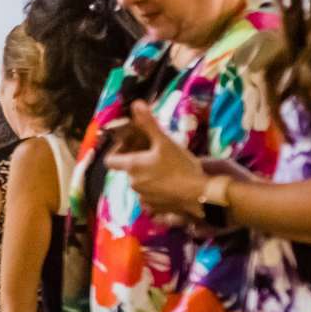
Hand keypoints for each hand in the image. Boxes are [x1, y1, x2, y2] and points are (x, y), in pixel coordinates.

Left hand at [104, 103, 206, 218]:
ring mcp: (143, 198)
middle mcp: (133, 183)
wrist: (200, 194)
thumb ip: (149, 123)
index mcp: (132, 167)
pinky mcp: (155, 208)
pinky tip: (169, 183)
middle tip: (154, 152)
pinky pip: (150, 197)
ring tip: (165, 167)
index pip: (110, 160)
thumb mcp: (165, 141)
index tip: (130, 146)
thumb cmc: (181, 166)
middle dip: (138, 161)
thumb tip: (136, 104)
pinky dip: (156, 189)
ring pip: (140, 182)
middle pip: (128, 170)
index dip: (117, 152)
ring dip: (148, 175)